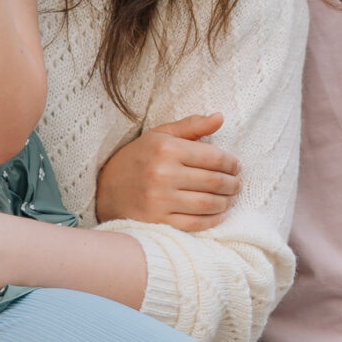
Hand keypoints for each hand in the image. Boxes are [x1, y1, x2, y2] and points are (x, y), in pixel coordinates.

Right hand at [94, 113, 241, 230]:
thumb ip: (191, 126)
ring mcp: (159, 200)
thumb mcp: (160, 135)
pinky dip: (212, 220)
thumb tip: (220, 117)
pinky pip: (195, 223)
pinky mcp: (157, 221)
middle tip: (237, 184)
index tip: (236, 167)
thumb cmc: (137, 158)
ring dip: (226, 202)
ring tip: (230, 199)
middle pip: (214, 181)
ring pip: (207, 203)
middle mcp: (163, 174)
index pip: (213, 157)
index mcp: (166, 149)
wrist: (104, 189)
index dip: (231, 163)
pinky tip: (218, 214)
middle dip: (232, 184)